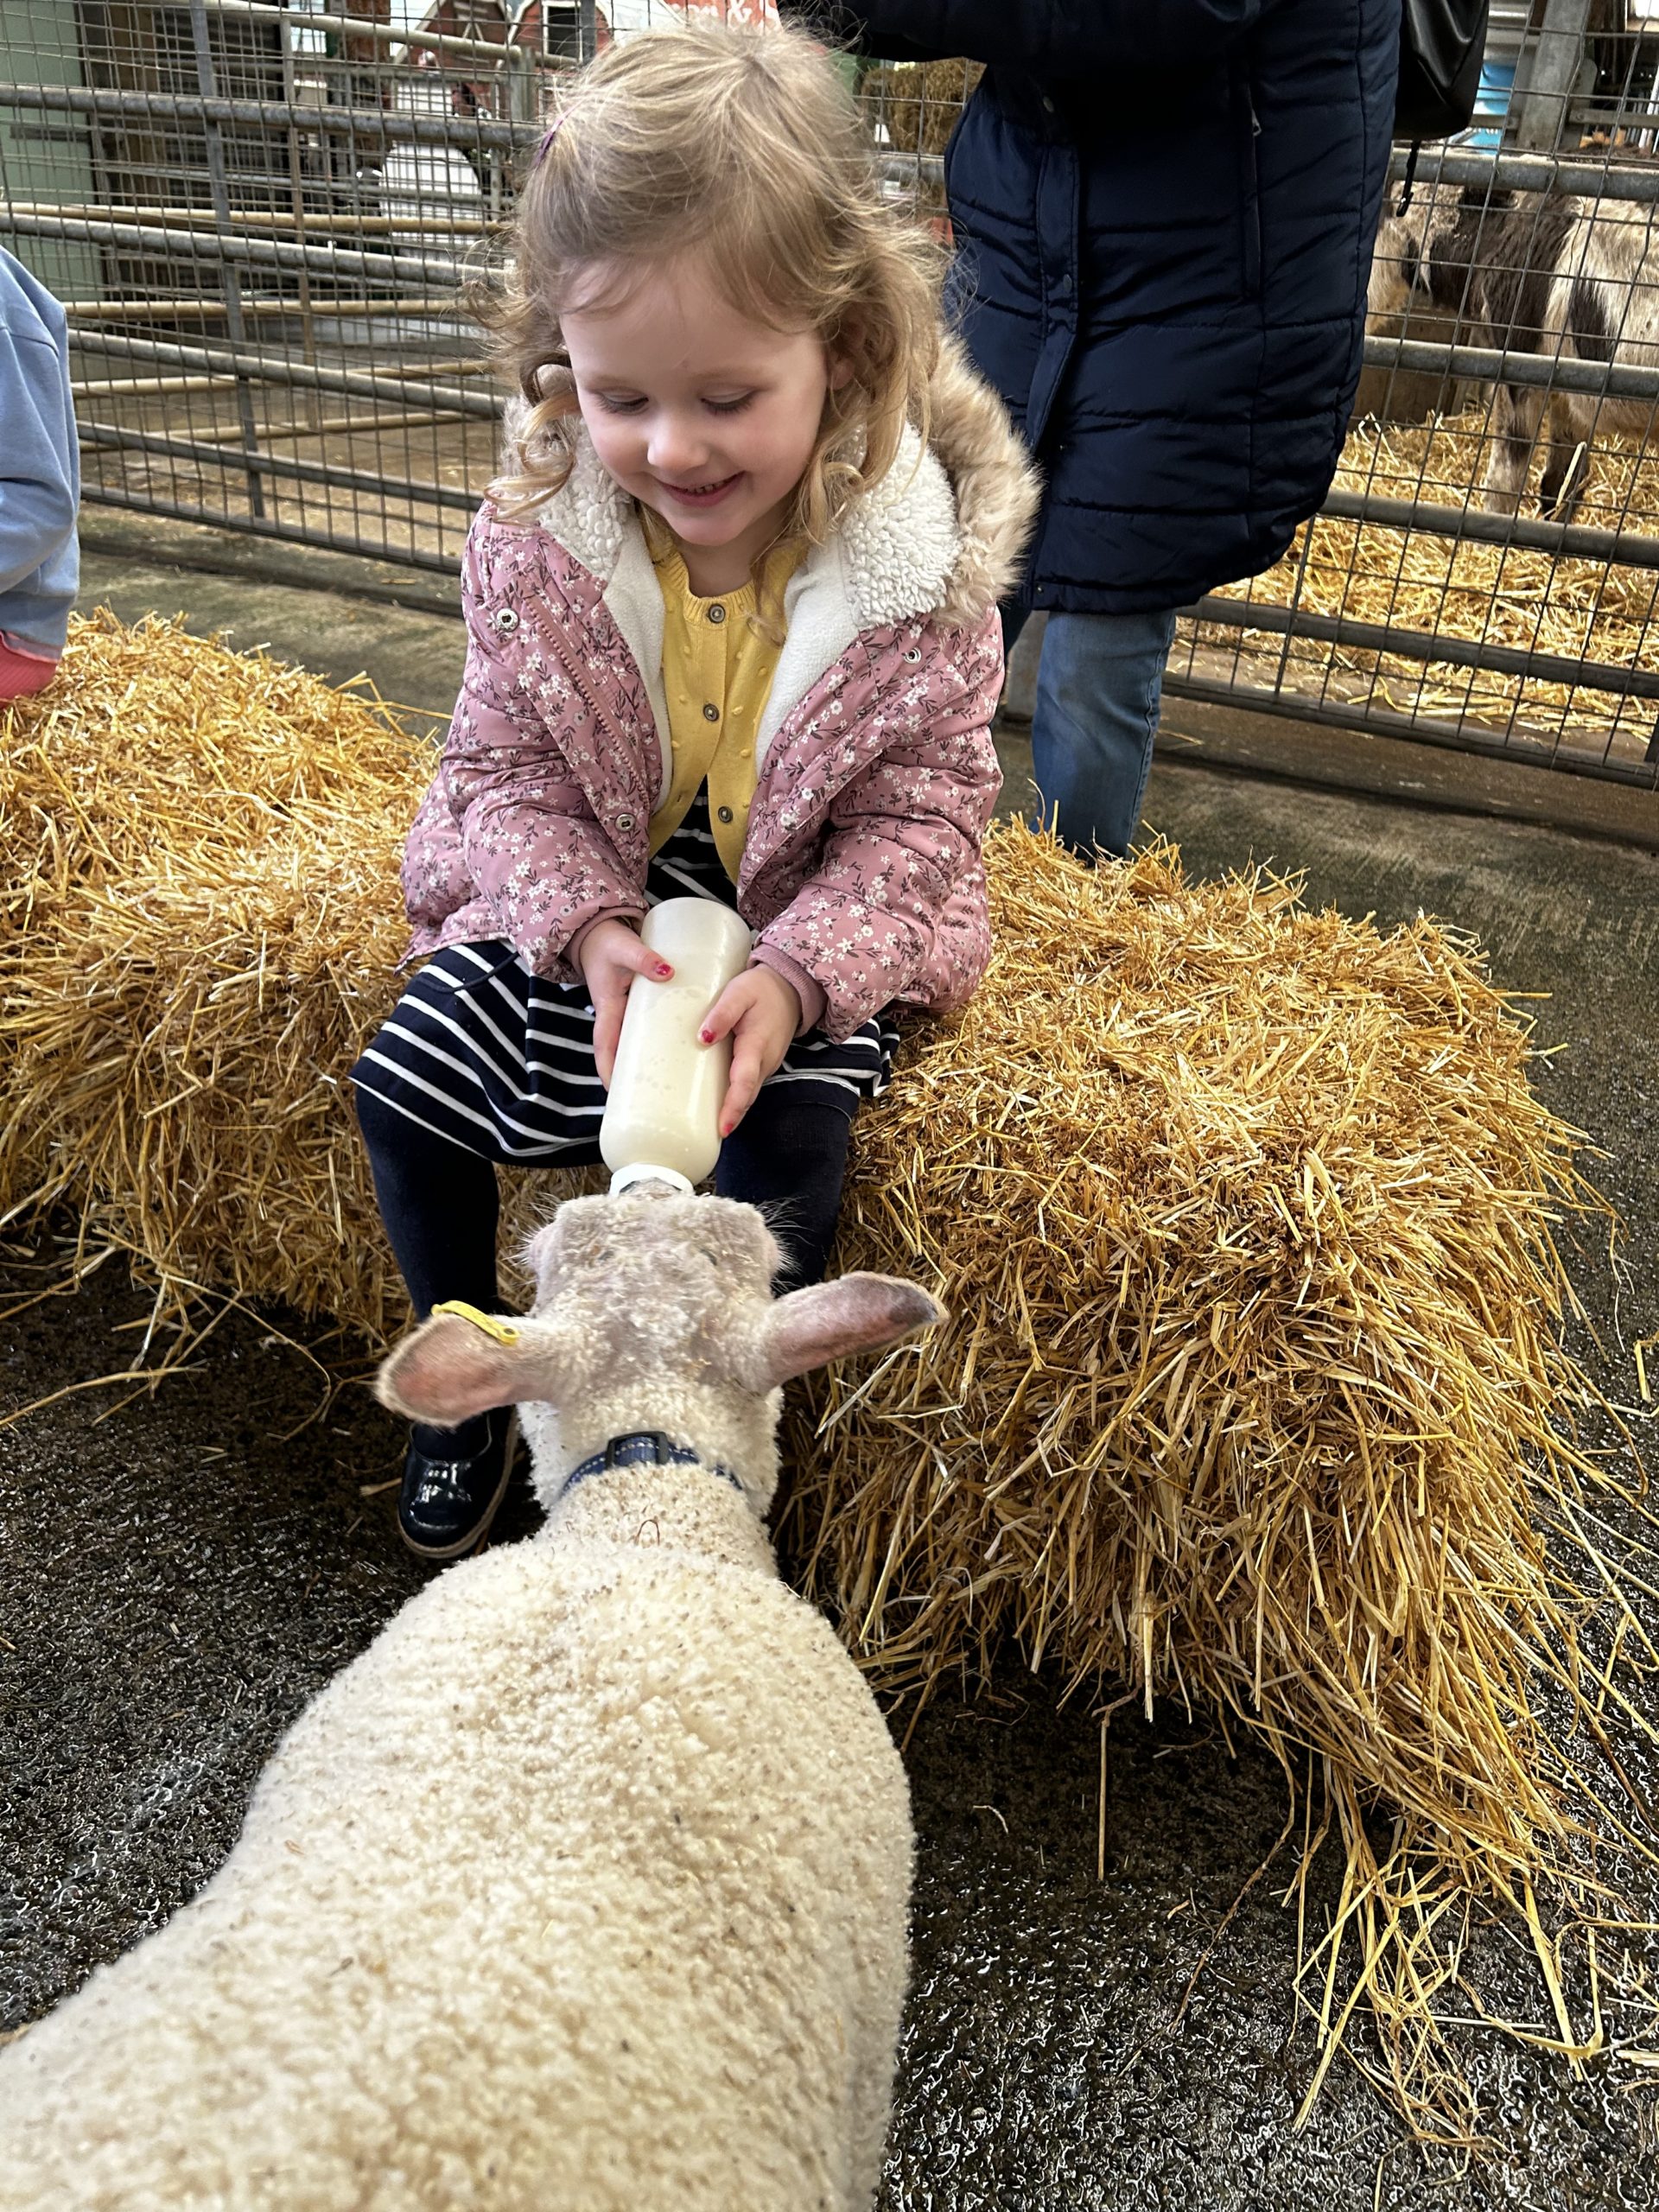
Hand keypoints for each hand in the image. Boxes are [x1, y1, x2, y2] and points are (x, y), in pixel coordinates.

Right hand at [579, 918, 670, 1087]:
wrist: (601, 931)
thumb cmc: (609, 942)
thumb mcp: (625, 947)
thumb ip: (644, 959)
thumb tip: (668, 972)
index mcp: (607, 1009)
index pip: (605, 1048)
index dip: (609, 1071)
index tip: (617, 1092)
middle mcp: (615, 1017)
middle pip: (621, 1056)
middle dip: (631, 1080)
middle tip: (650, 1102)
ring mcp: (627, 1014)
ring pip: (636, 1046)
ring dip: (647, 1066)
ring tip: (670, 1088)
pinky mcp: (639, 1007)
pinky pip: (648, 1032)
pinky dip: (659, 1045)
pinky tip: (680, 1054)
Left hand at [700, 965, 801, 1136]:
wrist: (790, 988)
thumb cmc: (762, 990)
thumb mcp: (739, 992)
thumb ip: (722, 1014)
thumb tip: (703, 1037)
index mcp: (756, 1044)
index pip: (745, 1082)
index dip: (734, 1106)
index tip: (723, 1127)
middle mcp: (765, 1060)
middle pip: (747, 1096)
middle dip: (731, 1117)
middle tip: (709, 1137)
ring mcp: (766, 1064)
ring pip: (749, 1093)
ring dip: (733, 1110)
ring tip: (710, 1127)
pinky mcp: (763, 1064)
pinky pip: (748, 1085)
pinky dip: (737, 1098)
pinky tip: (719, 1104)